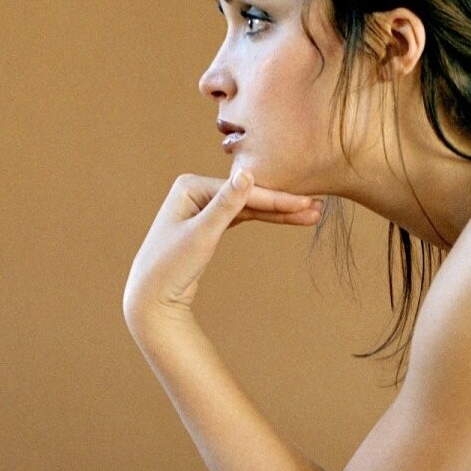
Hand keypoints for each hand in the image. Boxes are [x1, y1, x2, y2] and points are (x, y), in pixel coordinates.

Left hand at [122, 168, 320, 327]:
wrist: (152, 297)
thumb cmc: (171, 267)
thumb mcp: (201, 235)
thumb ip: (226, 205)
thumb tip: (246, 173)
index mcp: (190, 186)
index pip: (243, 192)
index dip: (277, 199)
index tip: (308, 203)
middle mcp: (196, 191)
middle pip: (248, 197)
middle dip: (283, 205)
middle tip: (318, 208)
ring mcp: (203, 206)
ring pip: (248, 208)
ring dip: (278, 213)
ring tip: (310, 215)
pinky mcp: (208, 224)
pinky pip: (242, 218)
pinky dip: (264, 220)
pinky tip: (286, 217)